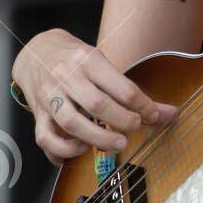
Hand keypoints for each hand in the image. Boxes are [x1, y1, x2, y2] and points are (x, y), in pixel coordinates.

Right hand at [12, 29, 177, 166]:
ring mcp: (49, 96)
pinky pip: (46, 138)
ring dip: (98, 139)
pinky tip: (81, 151)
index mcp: (88, 60)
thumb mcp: (102, 61)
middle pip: (97, 105)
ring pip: (71, 124)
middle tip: (135, 128)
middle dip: (122, 122)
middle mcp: (67, 76)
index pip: (122, 87)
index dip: (143, 106)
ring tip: (116, 144)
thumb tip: (166, 113)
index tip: (155, 116)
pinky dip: (64, 150)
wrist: (36, 51)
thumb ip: (129, 88)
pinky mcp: (38, 113)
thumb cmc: (76, 58)